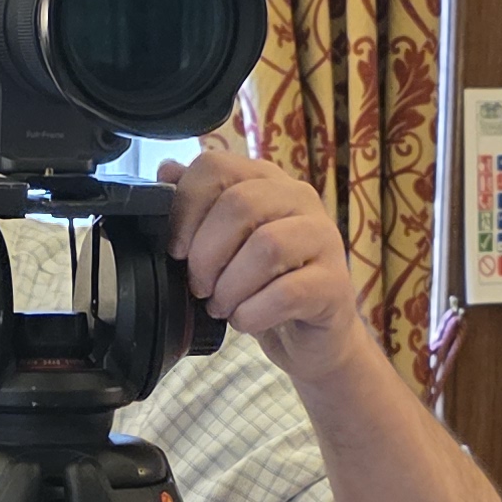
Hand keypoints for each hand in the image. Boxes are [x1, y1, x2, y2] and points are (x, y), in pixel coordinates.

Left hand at [162, 138, 369, 383]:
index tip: (175, 249)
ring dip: (230, 286)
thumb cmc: (261, 284)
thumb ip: (197, 206)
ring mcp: (324, 238)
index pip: (216, 166)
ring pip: (267, 246)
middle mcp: (299, 199)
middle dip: (206, 253)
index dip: (185, 207)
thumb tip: (166, 171)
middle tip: (199, 286)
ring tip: (221, 306)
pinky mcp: (335, 283)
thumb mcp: (222, 245)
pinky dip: (254, 312)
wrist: (308, 335)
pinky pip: (288, 292)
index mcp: (265, 181)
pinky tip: (245, 320)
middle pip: (240, 204)